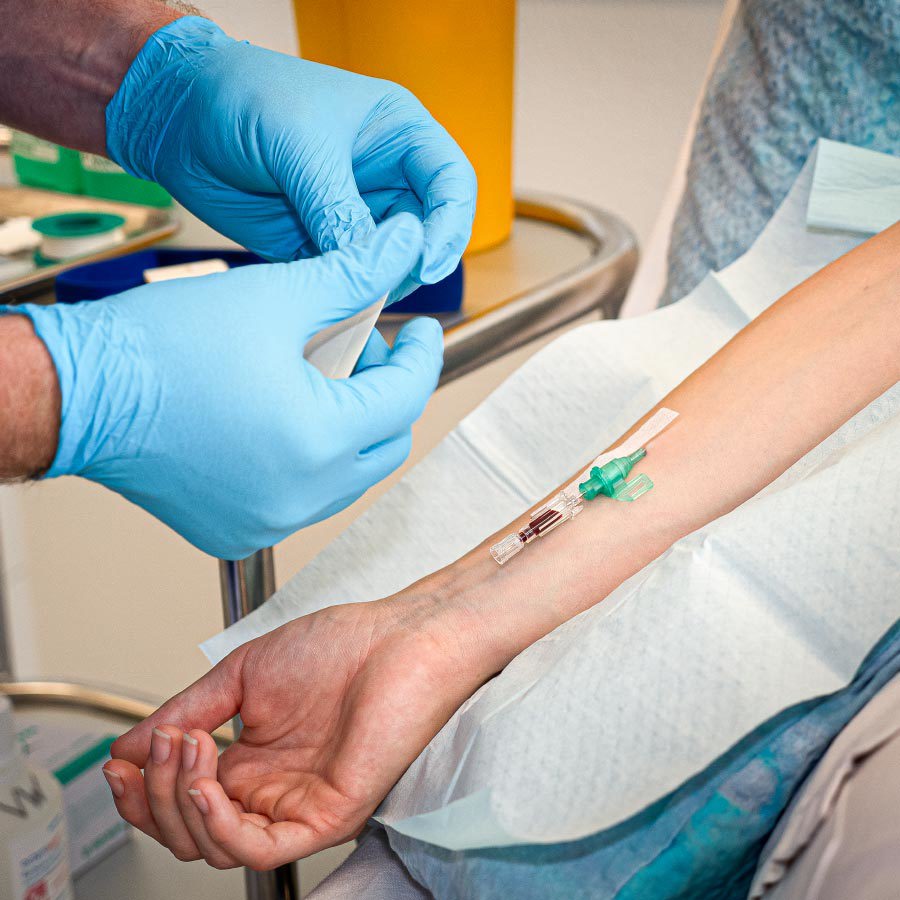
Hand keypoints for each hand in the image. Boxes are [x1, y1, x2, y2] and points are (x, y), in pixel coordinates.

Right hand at [11, 215, 441, 558]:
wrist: (78, 393)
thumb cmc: (162, 346)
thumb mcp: (276, 296)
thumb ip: (354, 274)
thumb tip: (403, 244)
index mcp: (319, 441)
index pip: (407, 397)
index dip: (421, 355)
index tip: (420, 330)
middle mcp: (301, 497)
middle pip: (385, 441)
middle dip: (384, 390)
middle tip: (356, 347)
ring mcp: (270, 521)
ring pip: (348, 472)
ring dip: (349, 423)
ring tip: (313, 374)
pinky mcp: (240, 531)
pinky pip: (304, 496)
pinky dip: (310, 456)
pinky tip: (280, 413)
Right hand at [105, 594, 490, 868]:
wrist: (401, 637)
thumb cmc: (342, 646)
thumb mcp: (242, 673)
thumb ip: (188, 709)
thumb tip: (132, 745)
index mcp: (250, 760)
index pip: (179, 802)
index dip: (141, 790)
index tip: (120, 761)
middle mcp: (270, 790)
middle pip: (186, 831)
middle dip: (155, 794)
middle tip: (164, 742)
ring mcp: (298, 806)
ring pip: (214, 847)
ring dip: (181, 802)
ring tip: (189, 747)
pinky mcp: (327, 815)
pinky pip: (260, 848)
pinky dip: (219, 826)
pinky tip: (206, 784)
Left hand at [107, 16, 476, 301]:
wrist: (177, 115)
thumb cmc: (242, 96)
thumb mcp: (299, 144)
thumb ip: (337, 208)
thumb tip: (370, 269)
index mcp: (398, 134)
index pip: (453, 185)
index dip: (450, 227)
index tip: (426, 262)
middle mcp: (384, 178)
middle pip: (427, 234)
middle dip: (413, 265)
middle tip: (384, 288)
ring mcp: (353, 214)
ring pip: (389, 265)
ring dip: (378, 287)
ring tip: (351, 299)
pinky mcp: (321, 245)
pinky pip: (347, 279)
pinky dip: (343, 298)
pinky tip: (328, 307)